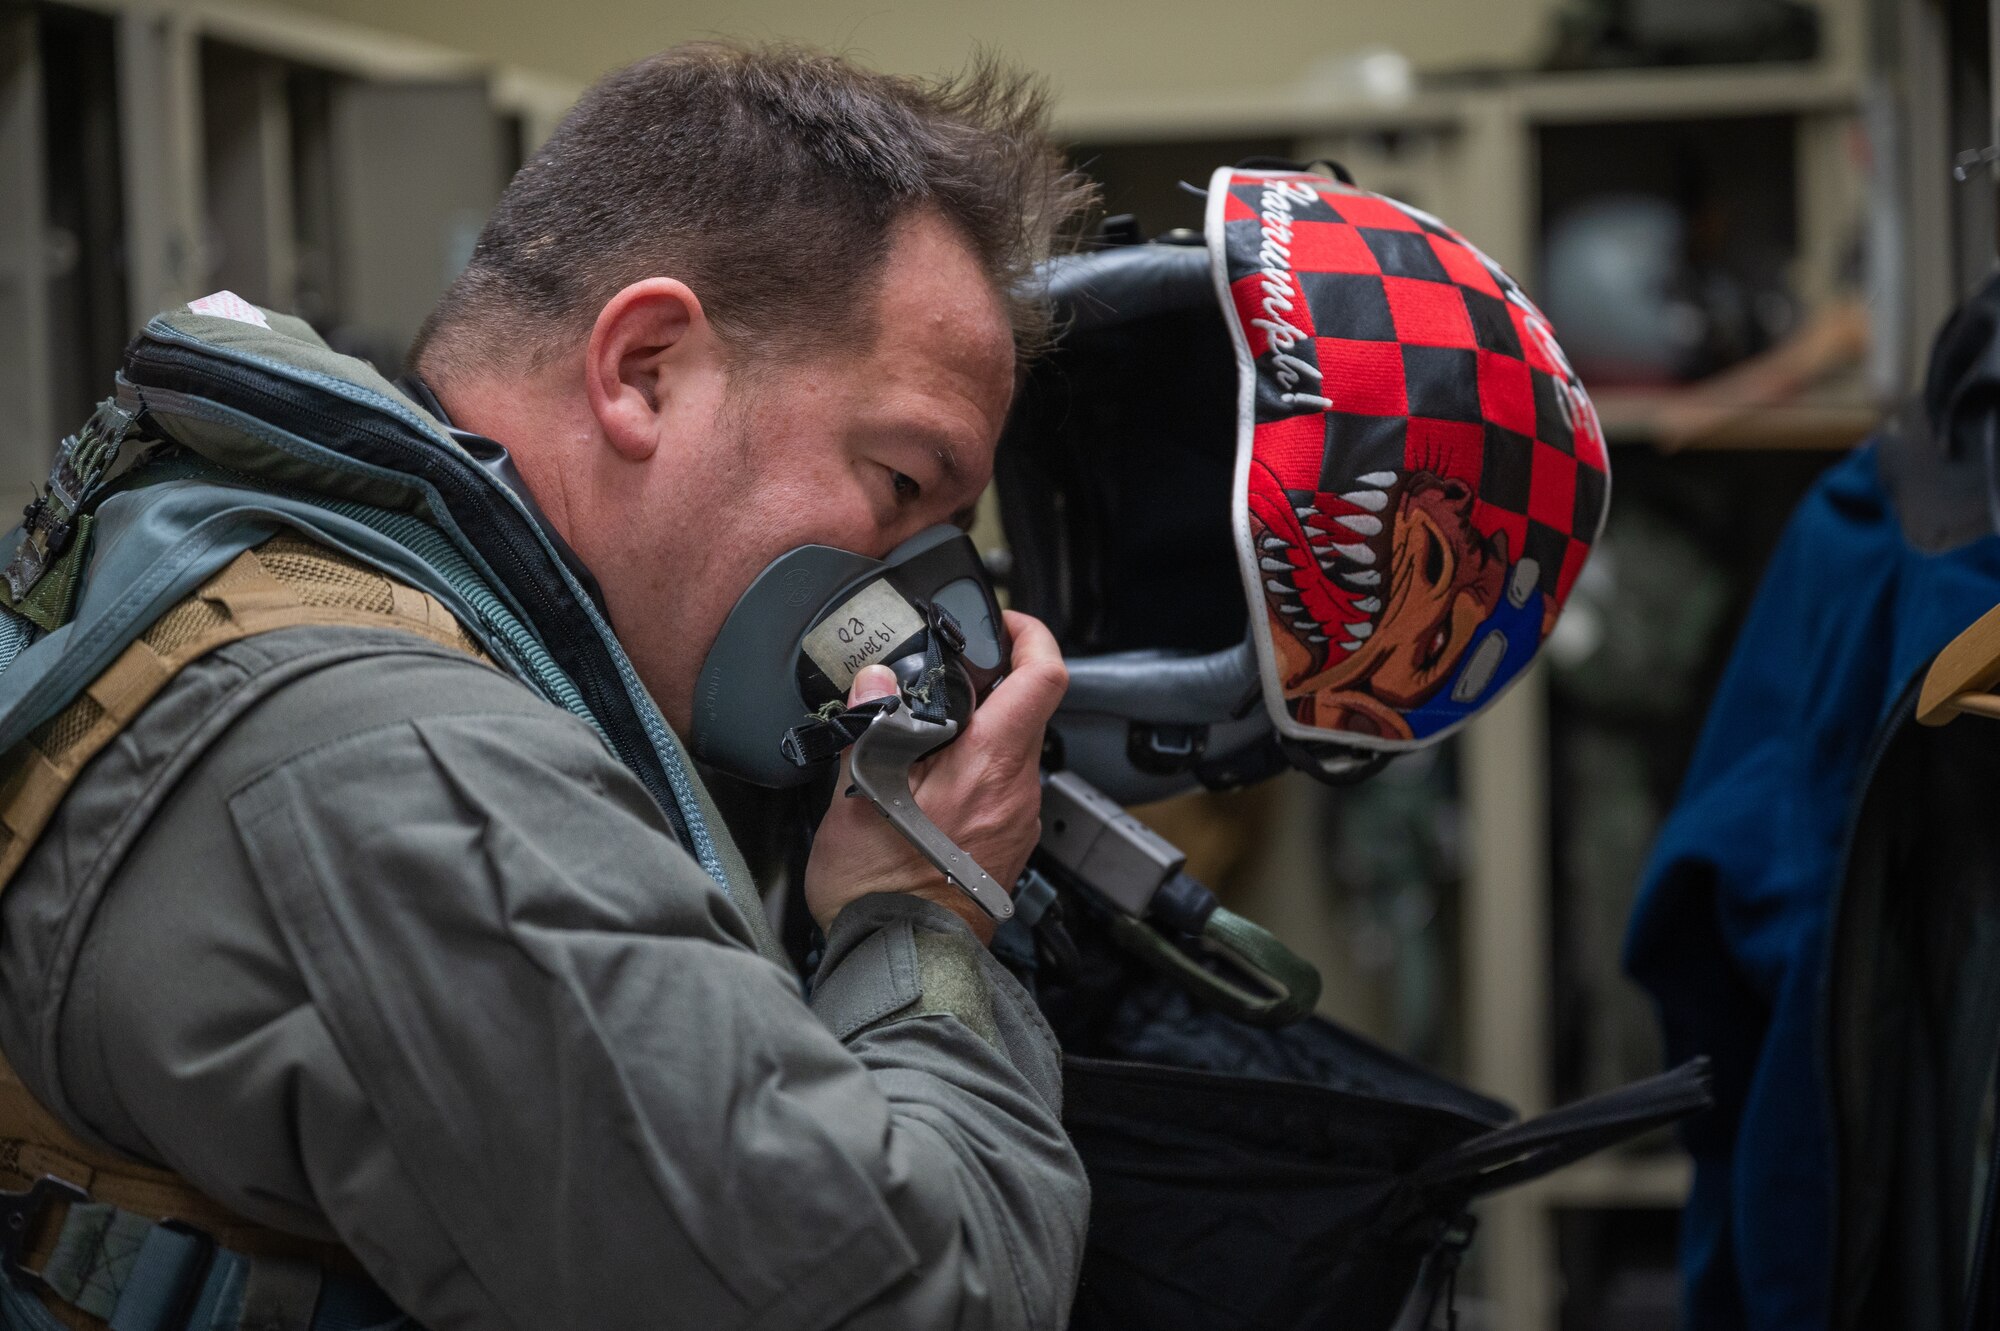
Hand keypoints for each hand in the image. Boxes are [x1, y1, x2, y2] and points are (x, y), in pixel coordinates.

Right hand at [804, 610, 1066, 942]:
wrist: (900, 958)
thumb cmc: (880, 887)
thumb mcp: (858, 791)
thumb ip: (872, 725)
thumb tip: (876, 680)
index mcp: (991, 764)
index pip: (1044, 676)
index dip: (1030, 635)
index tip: (1003, 623)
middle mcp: (1018, 790)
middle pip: (1026, 711)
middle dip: (988, 686)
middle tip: (940, 678)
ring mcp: (1018, 820)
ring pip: (1011, 750)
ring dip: (976, 733)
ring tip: (921, 738)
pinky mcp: (1008, 843)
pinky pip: (1001, 787)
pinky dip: (973, 771)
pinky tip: (928, 785)